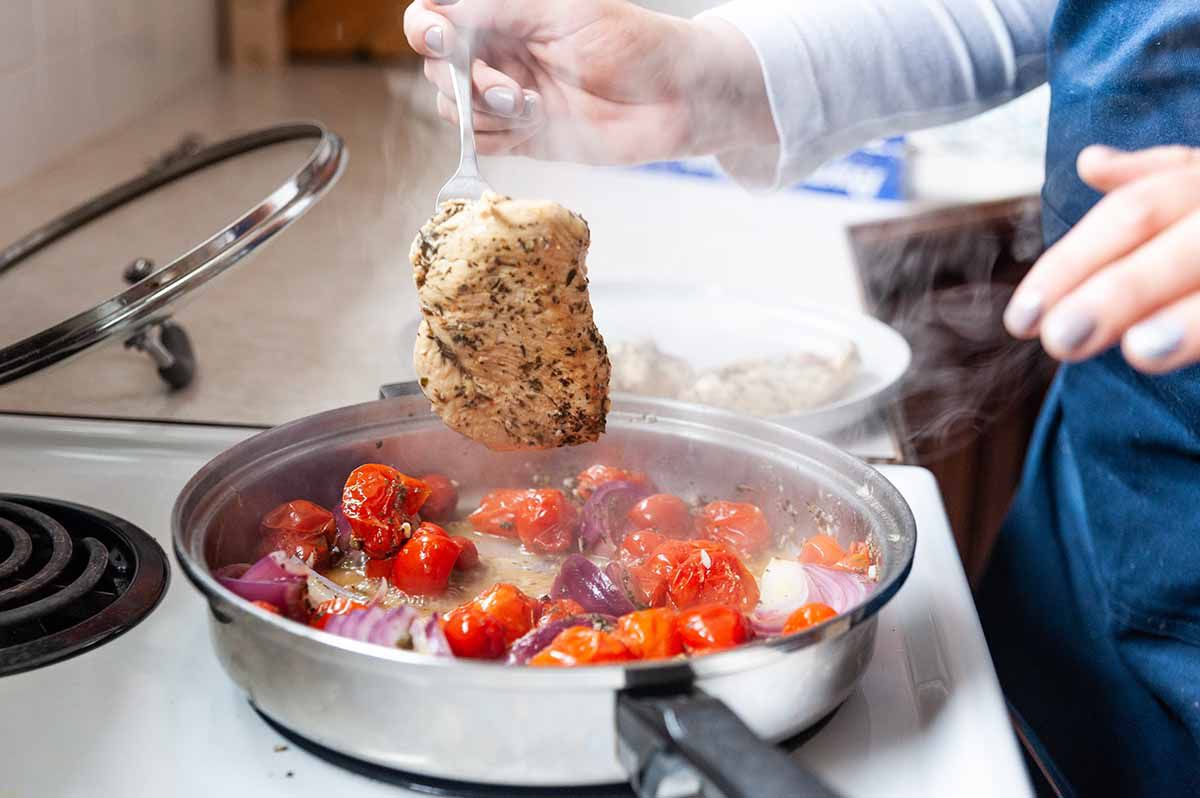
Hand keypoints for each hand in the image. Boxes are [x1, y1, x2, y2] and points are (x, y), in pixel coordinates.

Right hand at [402, 0, 773, 163]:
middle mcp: (501, 54)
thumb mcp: (565, 14)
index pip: (438, 18)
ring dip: (483, 112)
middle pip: (436, 69)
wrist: (677, 100)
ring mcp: (509, 98)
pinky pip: (481, 142)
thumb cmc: (633, 43)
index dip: (426, 28)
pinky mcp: (523, 138)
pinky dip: (496, 137)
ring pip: (454, 109)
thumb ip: (500, 12)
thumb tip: (440, 13)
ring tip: (532, 106)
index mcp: (506, 15)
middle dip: (462, 80)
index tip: (439, 39)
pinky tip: (534, 124)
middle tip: (509, 88)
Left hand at [1004, 145, 1199, 373]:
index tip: (1021, 319)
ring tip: (1141, 351)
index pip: (1131, 212)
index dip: (1071, 264)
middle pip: (1179, 243)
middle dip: (1118, 291)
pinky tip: (1176, 353)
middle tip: (1062, 339)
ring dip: (1187, 320)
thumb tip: (1090, 163)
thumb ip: (1155, 176)